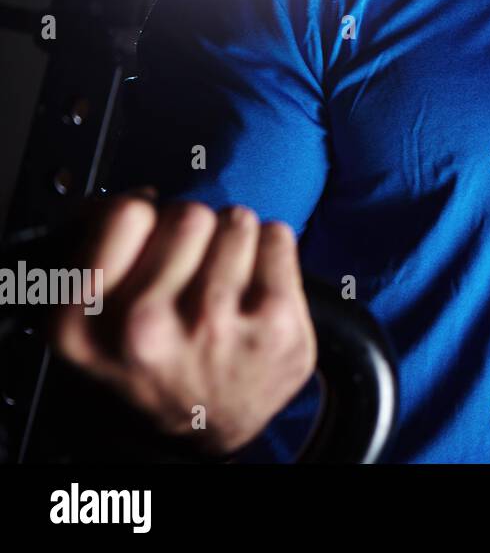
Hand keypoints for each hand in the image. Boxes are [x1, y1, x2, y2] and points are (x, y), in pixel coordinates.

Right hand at [48, 191, 317, 455]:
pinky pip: (277, 236)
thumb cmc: (155, 359)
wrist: (208, 423)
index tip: (152, 233)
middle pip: (188, 214)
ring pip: (235, 220)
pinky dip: (271, 250)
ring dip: (234, 240)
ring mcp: (214, 327)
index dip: (145, 214)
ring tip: (226, 280)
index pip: (126, 215)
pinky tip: (257, 285)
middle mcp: (144, 328)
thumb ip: (97, 248)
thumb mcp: (94, 321)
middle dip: (195, 228)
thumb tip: (138, 193)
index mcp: (84, 323)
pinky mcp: (275, 324)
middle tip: (195, 265)